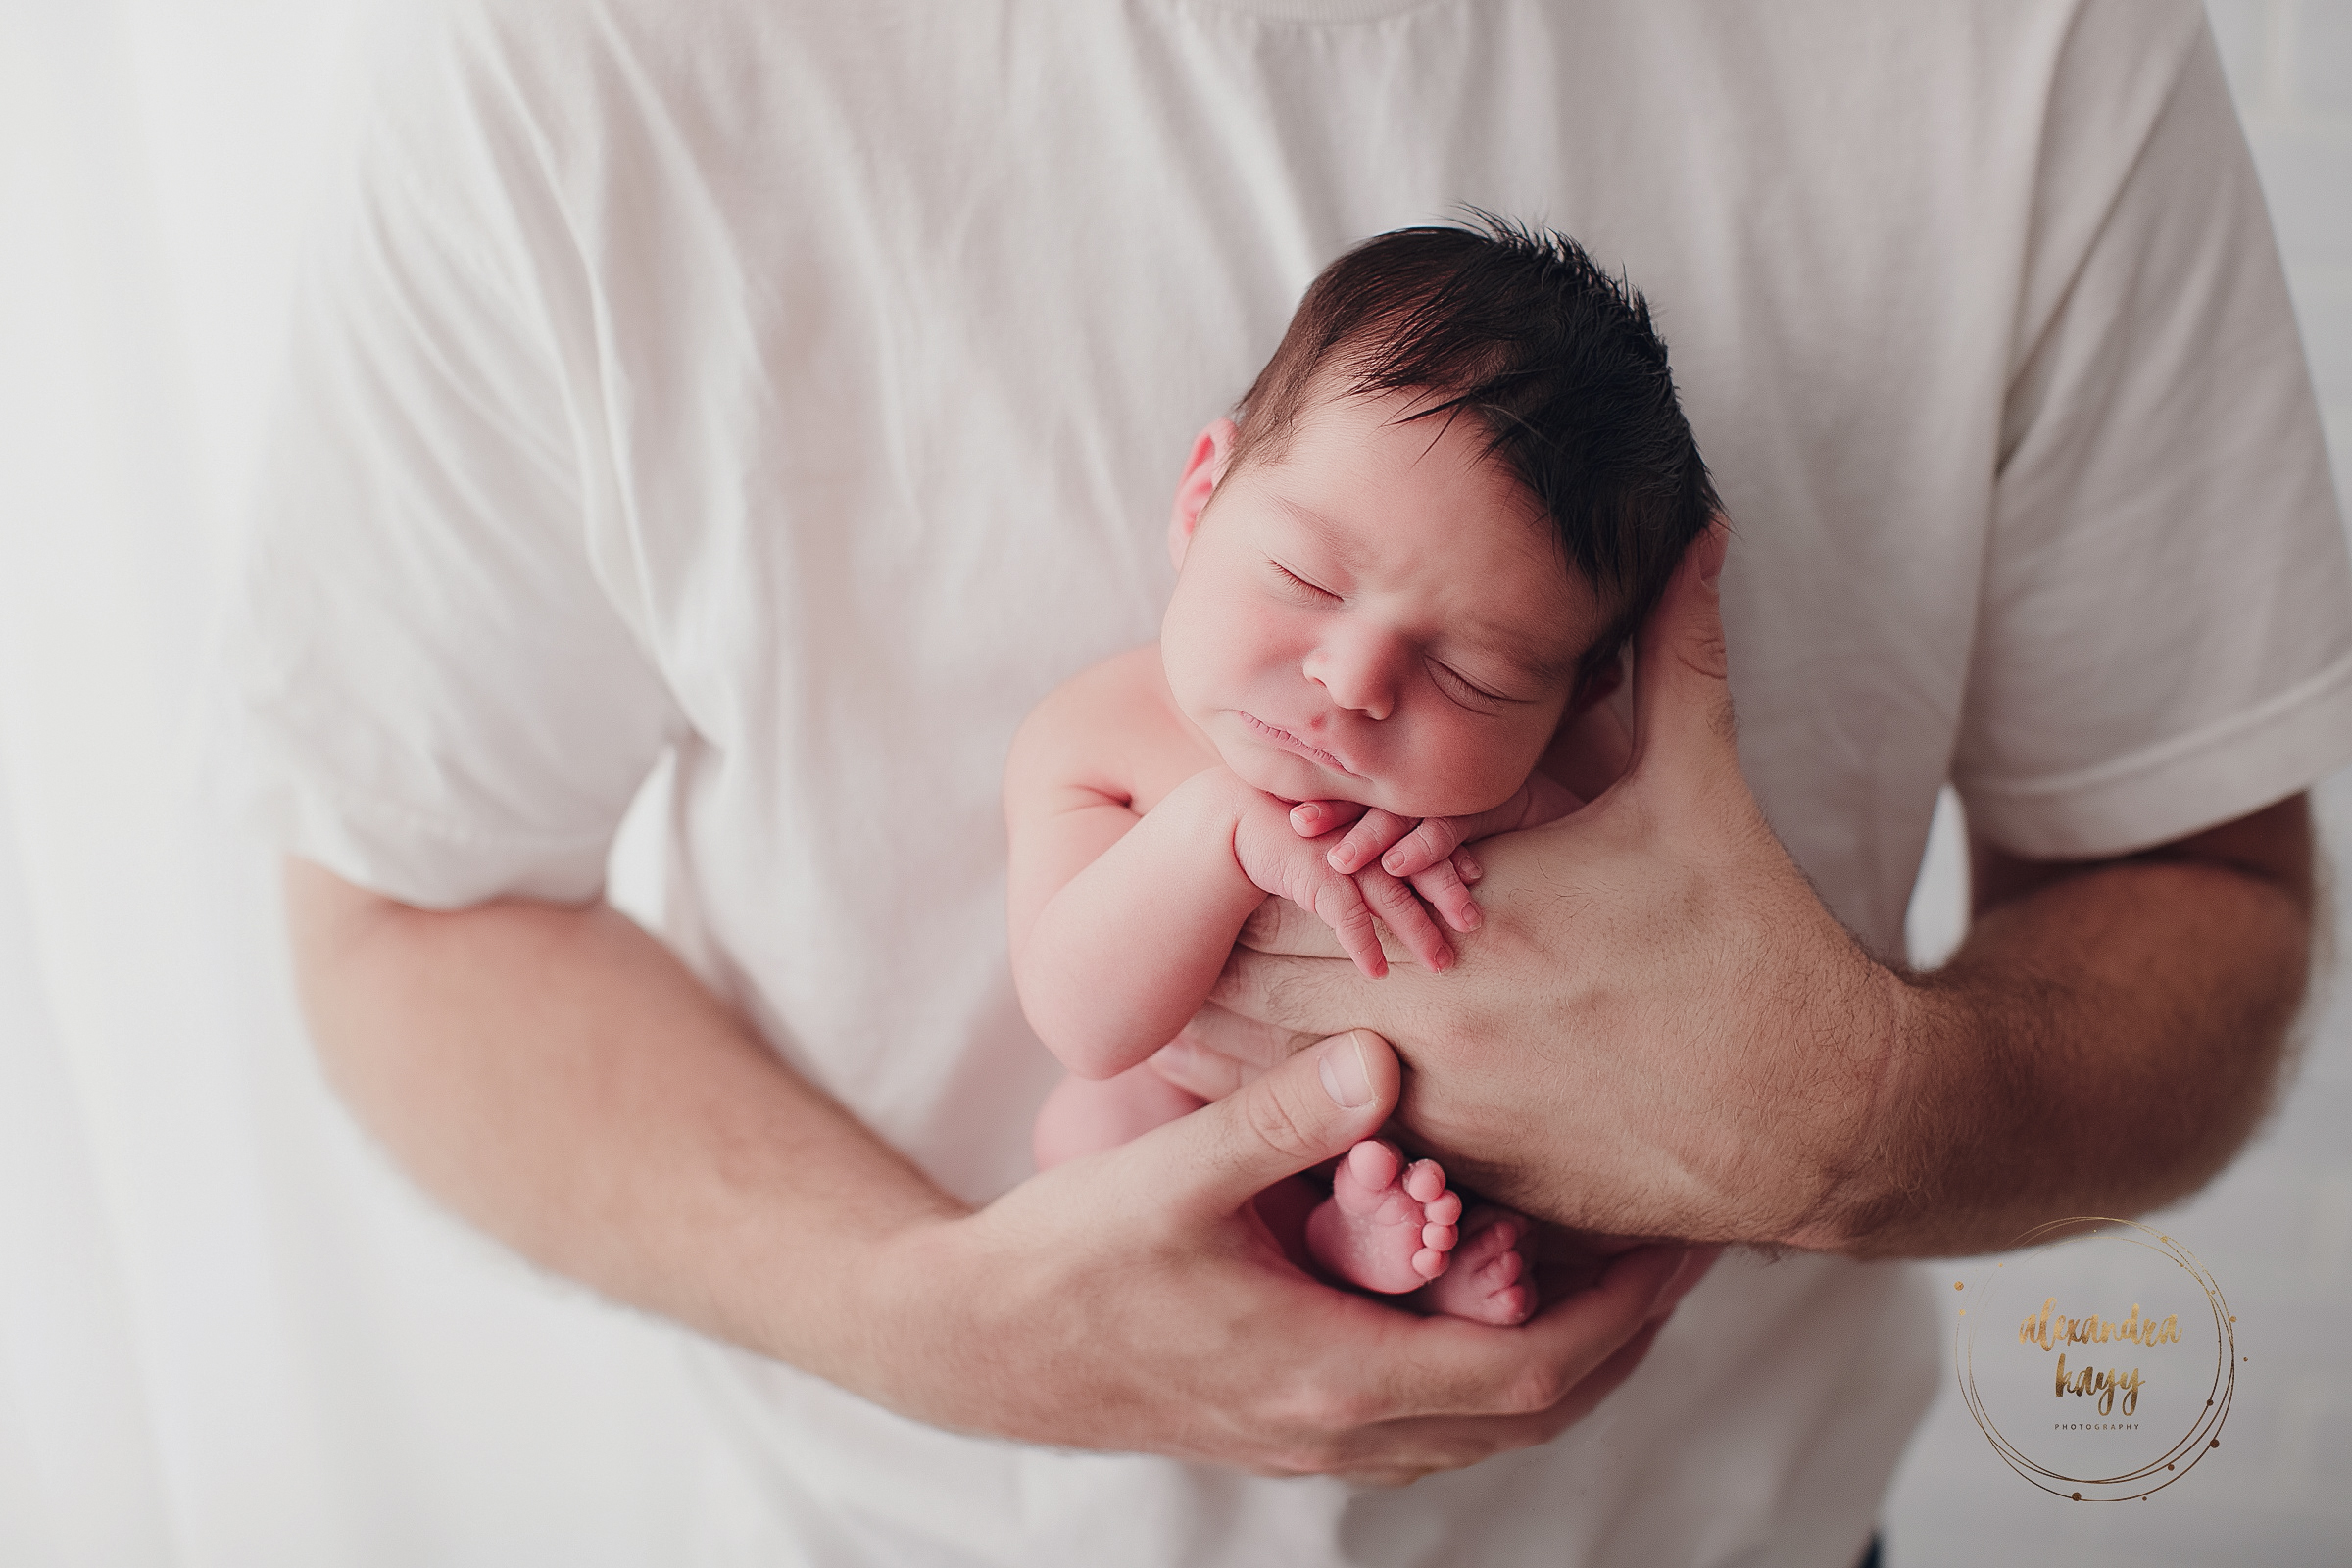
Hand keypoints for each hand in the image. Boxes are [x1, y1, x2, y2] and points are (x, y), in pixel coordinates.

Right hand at [862, 1030, 1706, 1482]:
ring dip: (1566, 1352)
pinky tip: (1497, 1295)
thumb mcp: (1168, 1178)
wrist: (977, 1351)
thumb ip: (1280, 1120)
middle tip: (1686, 1251)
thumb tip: (1387, 1058)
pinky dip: (1495, 1364)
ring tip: (1618, 1270)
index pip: (1534, 1367)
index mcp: (1333, 1371)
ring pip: (1487, 1420)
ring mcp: (1316, 1436)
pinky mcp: (1291, 1420)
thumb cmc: (1065, 1262)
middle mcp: (1341, 1425)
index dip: (1628, 1311)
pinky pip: (1434, 1413)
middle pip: (1534, 1408)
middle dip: (1625, 1333)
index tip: (1689, 1244)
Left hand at [1192, 523, 1902, 1245]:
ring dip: (1219, 1029)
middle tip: (1149, 910)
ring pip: (1266, 1066)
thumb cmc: (1757, 944)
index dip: (1243, 846)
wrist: (1823, 1116)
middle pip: (1257, 965)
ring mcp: (1441, 1101)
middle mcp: (1438, 1005)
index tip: (1212, 827)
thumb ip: (1675, 655)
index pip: (1302, 864)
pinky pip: (1322, 1146)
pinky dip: (1275, 1111)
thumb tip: (1697, 529)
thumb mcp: (1702, 788)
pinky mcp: (1457, 1174)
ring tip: (1160, 999)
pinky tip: (1234, 1093)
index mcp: (1474, 901)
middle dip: (1206, 935)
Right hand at [1231, 788, 1456, 978]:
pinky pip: (1347, 915)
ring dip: (1417, 931)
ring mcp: (1342, 853)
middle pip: (1418, 864)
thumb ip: (1376, 841)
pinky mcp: (1315, 875)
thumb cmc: (1297, 828)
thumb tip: (1414, 866)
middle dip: (1448, 895)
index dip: (1451, 856)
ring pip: (1391, 895)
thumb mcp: (1341, 828)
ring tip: (1440, 964)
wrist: (1239, 817)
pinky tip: (1377, 972)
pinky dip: (1363, 945)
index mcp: (1376, 816)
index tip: (1476, 878)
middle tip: (1473, 924)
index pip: (1424, 834)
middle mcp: (1366, 833)